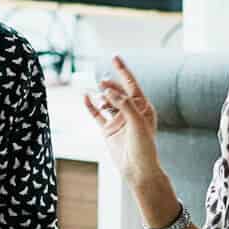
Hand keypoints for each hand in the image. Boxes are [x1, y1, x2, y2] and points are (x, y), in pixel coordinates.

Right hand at [81, 55, 163, 189]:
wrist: (138, 170)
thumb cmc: (144, 147)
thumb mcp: (137, 123)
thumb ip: (124, 104)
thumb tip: (109, 91)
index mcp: (143, 107)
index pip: (132, 85)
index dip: (123, 71)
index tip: (115, 57)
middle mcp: (131, 112)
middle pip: (118, 91)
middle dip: (110, 85)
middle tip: (103, 84)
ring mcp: (118, 120)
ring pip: (107, 101)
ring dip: (101, 96)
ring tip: (99, 96)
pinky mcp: (108, 129)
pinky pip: (97, 114)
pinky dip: (90, 106)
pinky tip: (85, 97)